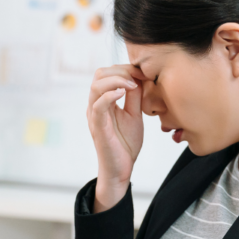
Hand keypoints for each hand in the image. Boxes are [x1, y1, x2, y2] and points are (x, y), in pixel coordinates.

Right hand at [87, 65, 145, 210]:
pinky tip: (124, 93)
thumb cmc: (125, 144)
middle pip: (99, 74)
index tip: (143, 72)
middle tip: (139, 76)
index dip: (126, 68)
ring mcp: (95, 115)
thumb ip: (134, 97)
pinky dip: (110, 94)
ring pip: (97, 86)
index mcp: (103, 101)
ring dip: (117, 80)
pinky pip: (98, 105)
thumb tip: (139, 78)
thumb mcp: (134, 115)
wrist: (120, 169)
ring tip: (133, 85)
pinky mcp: (97, 126)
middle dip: (121, 71)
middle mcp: (95, 105)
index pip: (108, 74)